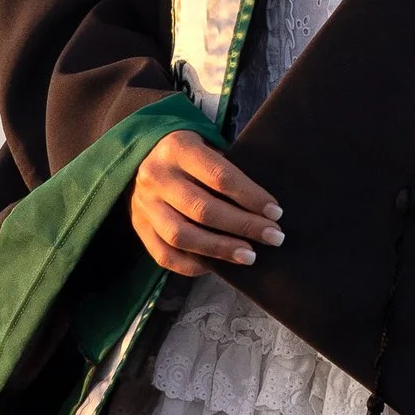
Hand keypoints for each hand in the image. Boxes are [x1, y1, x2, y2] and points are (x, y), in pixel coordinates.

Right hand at [130, 128, 283, 274]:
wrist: (143, 153)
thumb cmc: (190, 154)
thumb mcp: (207, 147)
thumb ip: (227, 171)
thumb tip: (264, 210)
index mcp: (179, 148)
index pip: (220, 176)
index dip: (251, 197)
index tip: (276, 213)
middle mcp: (157, 176)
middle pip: (203, 209)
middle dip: (243, 226)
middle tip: (274, 237)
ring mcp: (144, 204)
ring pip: (182, 235)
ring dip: (220, 249)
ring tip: (250, 256)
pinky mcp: (139, 227)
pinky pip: (164, 255)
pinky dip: (192, 265)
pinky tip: (217, 267)